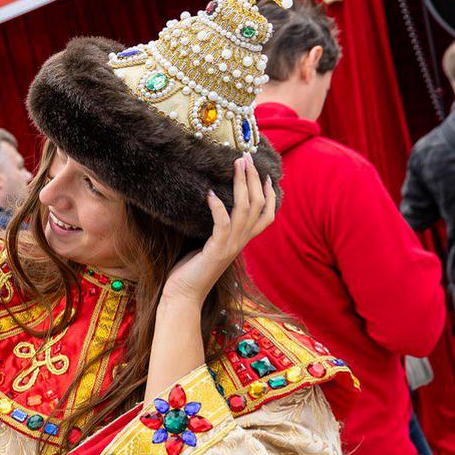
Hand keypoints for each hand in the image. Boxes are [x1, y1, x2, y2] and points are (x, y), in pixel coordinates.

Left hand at [162, 155, 276, 307]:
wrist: (183, 296)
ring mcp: (230, 246)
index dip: (270, 194)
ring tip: (237, 164)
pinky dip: (218, 207)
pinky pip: (223, 224)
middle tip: (246, 157)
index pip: (268, 215)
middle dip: (254, 179)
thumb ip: (218, 229)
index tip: (267, 174)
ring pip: (245, 210)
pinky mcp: (216, 250)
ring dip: (241, 184)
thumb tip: (215, 206)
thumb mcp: (210, 245)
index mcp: (242, 241)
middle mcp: (241, 242)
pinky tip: (210, 194)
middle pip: (258, 205)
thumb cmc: (192, 271)